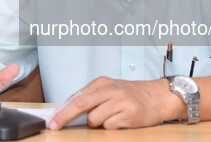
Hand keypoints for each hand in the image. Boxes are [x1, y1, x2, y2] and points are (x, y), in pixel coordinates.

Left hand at [48, 77, 180, 129]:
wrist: (157, 97)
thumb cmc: (130, 94)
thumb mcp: (109, 89)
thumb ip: (91, 97)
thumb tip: (67, 110)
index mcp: (101, 83)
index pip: (76, 97)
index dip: (62, 110)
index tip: (52, 120)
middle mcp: (110, 90)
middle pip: (81, 104)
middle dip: (65, 116)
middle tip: (54, 126)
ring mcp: (120, 101)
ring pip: (95, 119)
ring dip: (97, 123)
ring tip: (110, 116)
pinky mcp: (129, 114)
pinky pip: (109, 126)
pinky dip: (111, 126)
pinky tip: (120, 119)